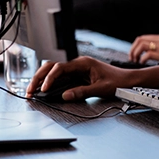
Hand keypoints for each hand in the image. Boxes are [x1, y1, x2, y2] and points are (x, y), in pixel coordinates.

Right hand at [26, 56, 158, 100]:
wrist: (128, 81)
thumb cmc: (118, 82)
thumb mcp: (101, 88)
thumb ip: (82, 92)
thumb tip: (65, 96)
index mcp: (83, 63)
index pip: (60, 68)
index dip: (49, 78)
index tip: (44, 89)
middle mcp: (78, 64)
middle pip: (52, 67)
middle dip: (39, 78)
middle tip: (30, 90)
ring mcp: (77, 69)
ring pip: (54, 72)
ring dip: (42, 80)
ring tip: (32, 91)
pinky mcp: (77, 76)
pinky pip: (60, 78)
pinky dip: (50, 83)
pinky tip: (43, 91)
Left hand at [129, 34, 158, 62]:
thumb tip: (146, 51)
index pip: (143, 37)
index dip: (135, 46)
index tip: (134, 54)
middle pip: (140, 40)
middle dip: (132, 49)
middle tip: (132, 58)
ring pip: (141, 46)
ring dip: (135, 54)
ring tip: (136, 61)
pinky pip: (147, 55)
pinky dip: (142, 59)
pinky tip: (142, 63)